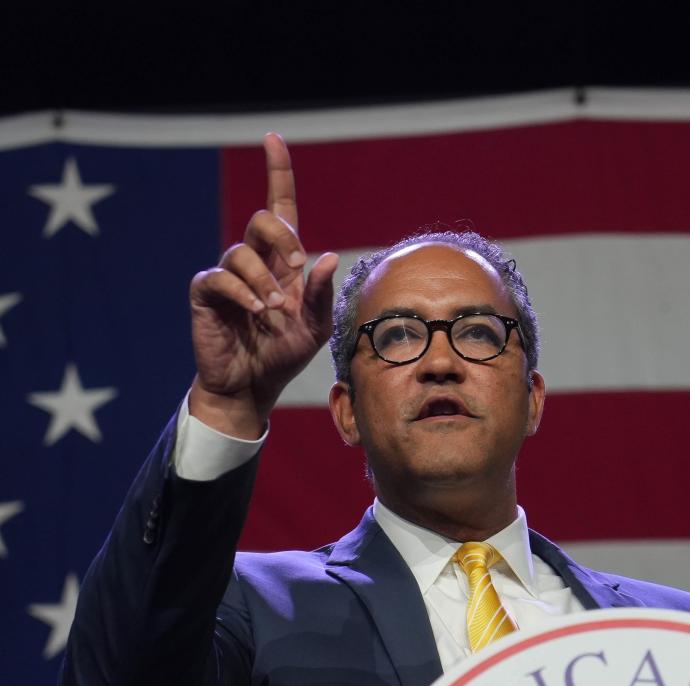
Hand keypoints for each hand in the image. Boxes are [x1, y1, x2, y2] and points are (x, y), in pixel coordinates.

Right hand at [188, 133, 337, 436]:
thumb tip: (326, 257)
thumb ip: (321, 294)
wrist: (251, 386)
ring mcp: (227, 275)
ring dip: (263, 281)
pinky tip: (256, 313)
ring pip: (241, 252)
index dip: (277, 171)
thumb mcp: (314, 327)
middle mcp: (253, 261)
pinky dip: (242, 293)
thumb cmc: (283, 355)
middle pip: (263, 220)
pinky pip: (220, 278)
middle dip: (282, 238)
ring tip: (274, 312)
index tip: (273, 139)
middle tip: (295, 270)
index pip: (279, 207)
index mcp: (282, 263)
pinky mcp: (207, 293)